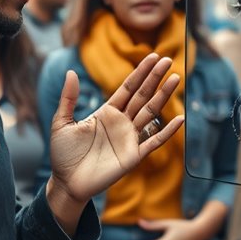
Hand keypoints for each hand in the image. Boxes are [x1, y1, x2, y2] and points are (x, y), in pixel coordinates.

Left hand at [47, 54, 182, 205]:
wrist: (66, 183)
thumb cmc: (63, 154)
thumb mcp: (61, 122)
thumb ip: (68, 98)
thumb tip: (70, 72)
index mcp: (106, 112)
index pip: (128, 87)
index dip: (140, 72)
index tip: (152, 56)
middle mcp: (121, 122)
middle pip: (142, 95)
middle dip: (155, 78)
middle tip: (168, 60)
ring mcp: (129, 138)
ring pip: (151, 113)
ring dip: (163, 96)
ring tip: (176, 79)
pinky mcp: (133, 156)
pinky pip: (154, 141)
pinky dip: (167, 131)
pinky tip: (179, 119)